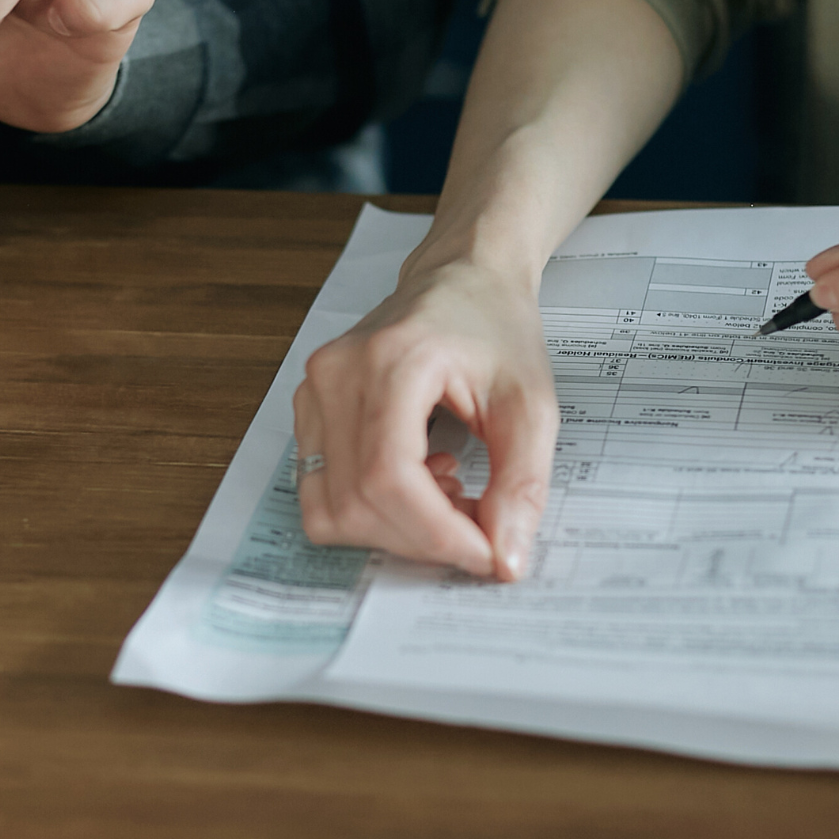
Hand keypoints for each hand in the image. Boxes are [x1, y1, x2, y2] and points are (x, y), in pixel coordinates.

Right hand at [293, 260, 559, 579]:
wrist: (462, 278)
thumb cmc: (494, 326)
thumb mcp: (532, 403)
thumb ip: (521, 484)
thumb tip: (505, 559)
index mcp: (392, 359)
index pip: (390, 478)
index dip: (437, 534)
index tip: (486, 554)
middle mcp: (337, 374)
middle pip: (356, 503)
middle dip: (422, 538)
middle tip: (476, 527)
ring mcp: (313, 392)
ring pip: (330, 509)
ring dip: (394, 529)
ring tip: (446, 493)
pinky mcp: (307, 411)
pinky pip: (322, 493)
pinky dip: (371, 511)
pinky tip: (418, 479)